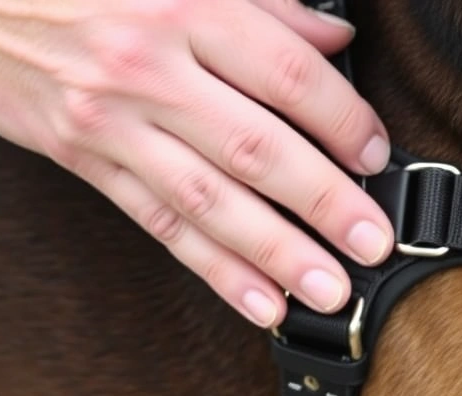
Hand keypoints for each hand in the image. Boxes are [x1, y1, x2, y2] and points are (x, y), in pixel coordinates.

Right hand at [0, 0, 392, 327]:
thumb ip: (259, 4)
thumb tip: (334, 44)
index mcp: (185, 7)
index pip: (286, 75)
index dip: (342, 120)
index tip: (376, 157)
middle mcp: (151, 67)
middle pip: (256, 148)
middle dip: (324, 203)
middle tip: (373, 244)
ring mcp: (114, 121)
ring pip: (209, 200)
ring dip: (274, 252)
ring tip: (327, 291)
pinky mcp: (85, 159)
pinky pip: (157, 222)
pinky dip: (211, 267)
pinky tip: (254, 299)